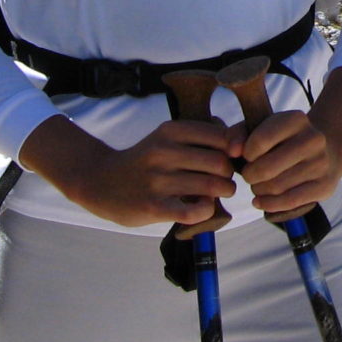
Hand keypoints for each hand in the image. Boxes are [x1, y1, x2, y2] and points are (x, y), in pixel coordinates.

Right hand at [20, 114, 242, 227]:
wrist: (100, 181)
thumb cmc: (146, 159)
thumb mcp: (168, 137)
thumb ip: (203, 136)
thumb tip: (242, 141)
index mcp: (171, 131)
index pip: (223, 138)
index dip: (234, 152)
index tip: (230, 160)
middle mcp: (164, 152)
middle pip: (221, 163)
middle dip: (229, 174)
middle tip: (224, 180)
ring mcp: (158, 180)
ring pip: (213, 186)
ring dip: (223, 192)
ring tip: (218, 193)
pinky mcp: (153, 207)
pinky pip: (196, 211)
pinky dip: (207, 210)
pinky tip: (200, 207)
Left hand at [240, 110, 341, 215]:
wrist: (326, 151)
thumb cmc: (283, 141)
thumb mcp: (261, 128)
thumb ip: (238, 134)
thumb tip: (233, 151)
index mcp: (296, 119)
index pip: (259, 141)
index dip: (246, 154)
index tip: (248, 156)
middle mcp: (313, 139)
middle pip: (266, 169)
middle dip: (250, 176)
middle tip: (250, 175)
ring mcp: (321, 163)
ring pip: (276, 187)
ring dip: (259, 190)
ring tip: (259, 185)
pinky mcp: (324, 186)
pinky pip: (288, 202)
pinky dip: (269, 204)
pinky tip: (260, 201)